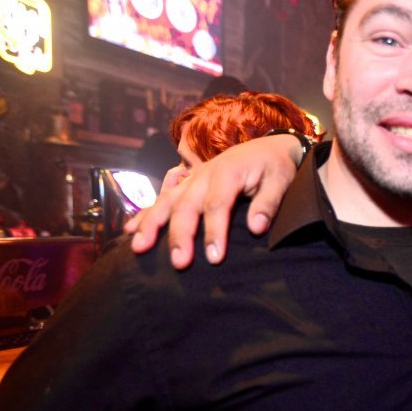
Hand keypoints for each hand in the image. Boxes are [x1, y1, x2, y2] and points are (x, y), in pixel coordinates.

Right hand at [125, 134, 302, 268]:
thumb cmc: (276, 167)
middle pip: (186, 205)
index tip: (214, 259)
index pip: (217, 204)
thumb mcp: (281, 181)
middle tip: (179, 263)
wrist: (268, 147)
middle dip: (179, 235)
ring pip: (166, 201)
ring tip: (139, 248)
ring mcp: (191, 178)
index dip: (214, 232)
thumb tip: (256, 228)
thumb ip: (268, 203)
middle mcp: (203, 174)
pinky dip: (145, 214)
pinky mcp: (186, 184)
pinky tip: (130, 231)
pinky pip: (162, 198)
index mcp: (228, 172)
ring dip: (151, 224)